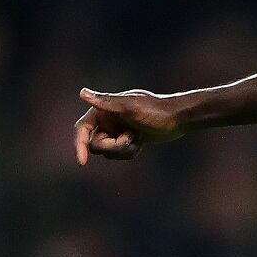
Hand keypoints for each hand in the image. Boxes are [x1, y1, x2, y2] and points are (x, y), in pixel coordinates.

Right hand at [74, 89, 188, 164]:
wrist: (177, 118)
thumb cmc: (155, 110)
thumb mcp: (131, 107)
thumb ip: (107, 103)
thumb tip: (82, 94)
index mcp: (102, 111)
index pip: (82, 130)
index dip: (79, 145)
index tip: (82, 163)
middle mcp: (106, 121)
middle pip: (96, 146)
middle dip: (114, 146)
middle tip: (131, 137)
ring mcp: (116, 132)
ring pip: (108, 153)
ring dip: (124, 149)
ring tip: (139, 137)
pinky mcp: (126, 140)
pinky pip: (121, 155)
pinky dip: (131, 152)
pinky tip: (142, 141)